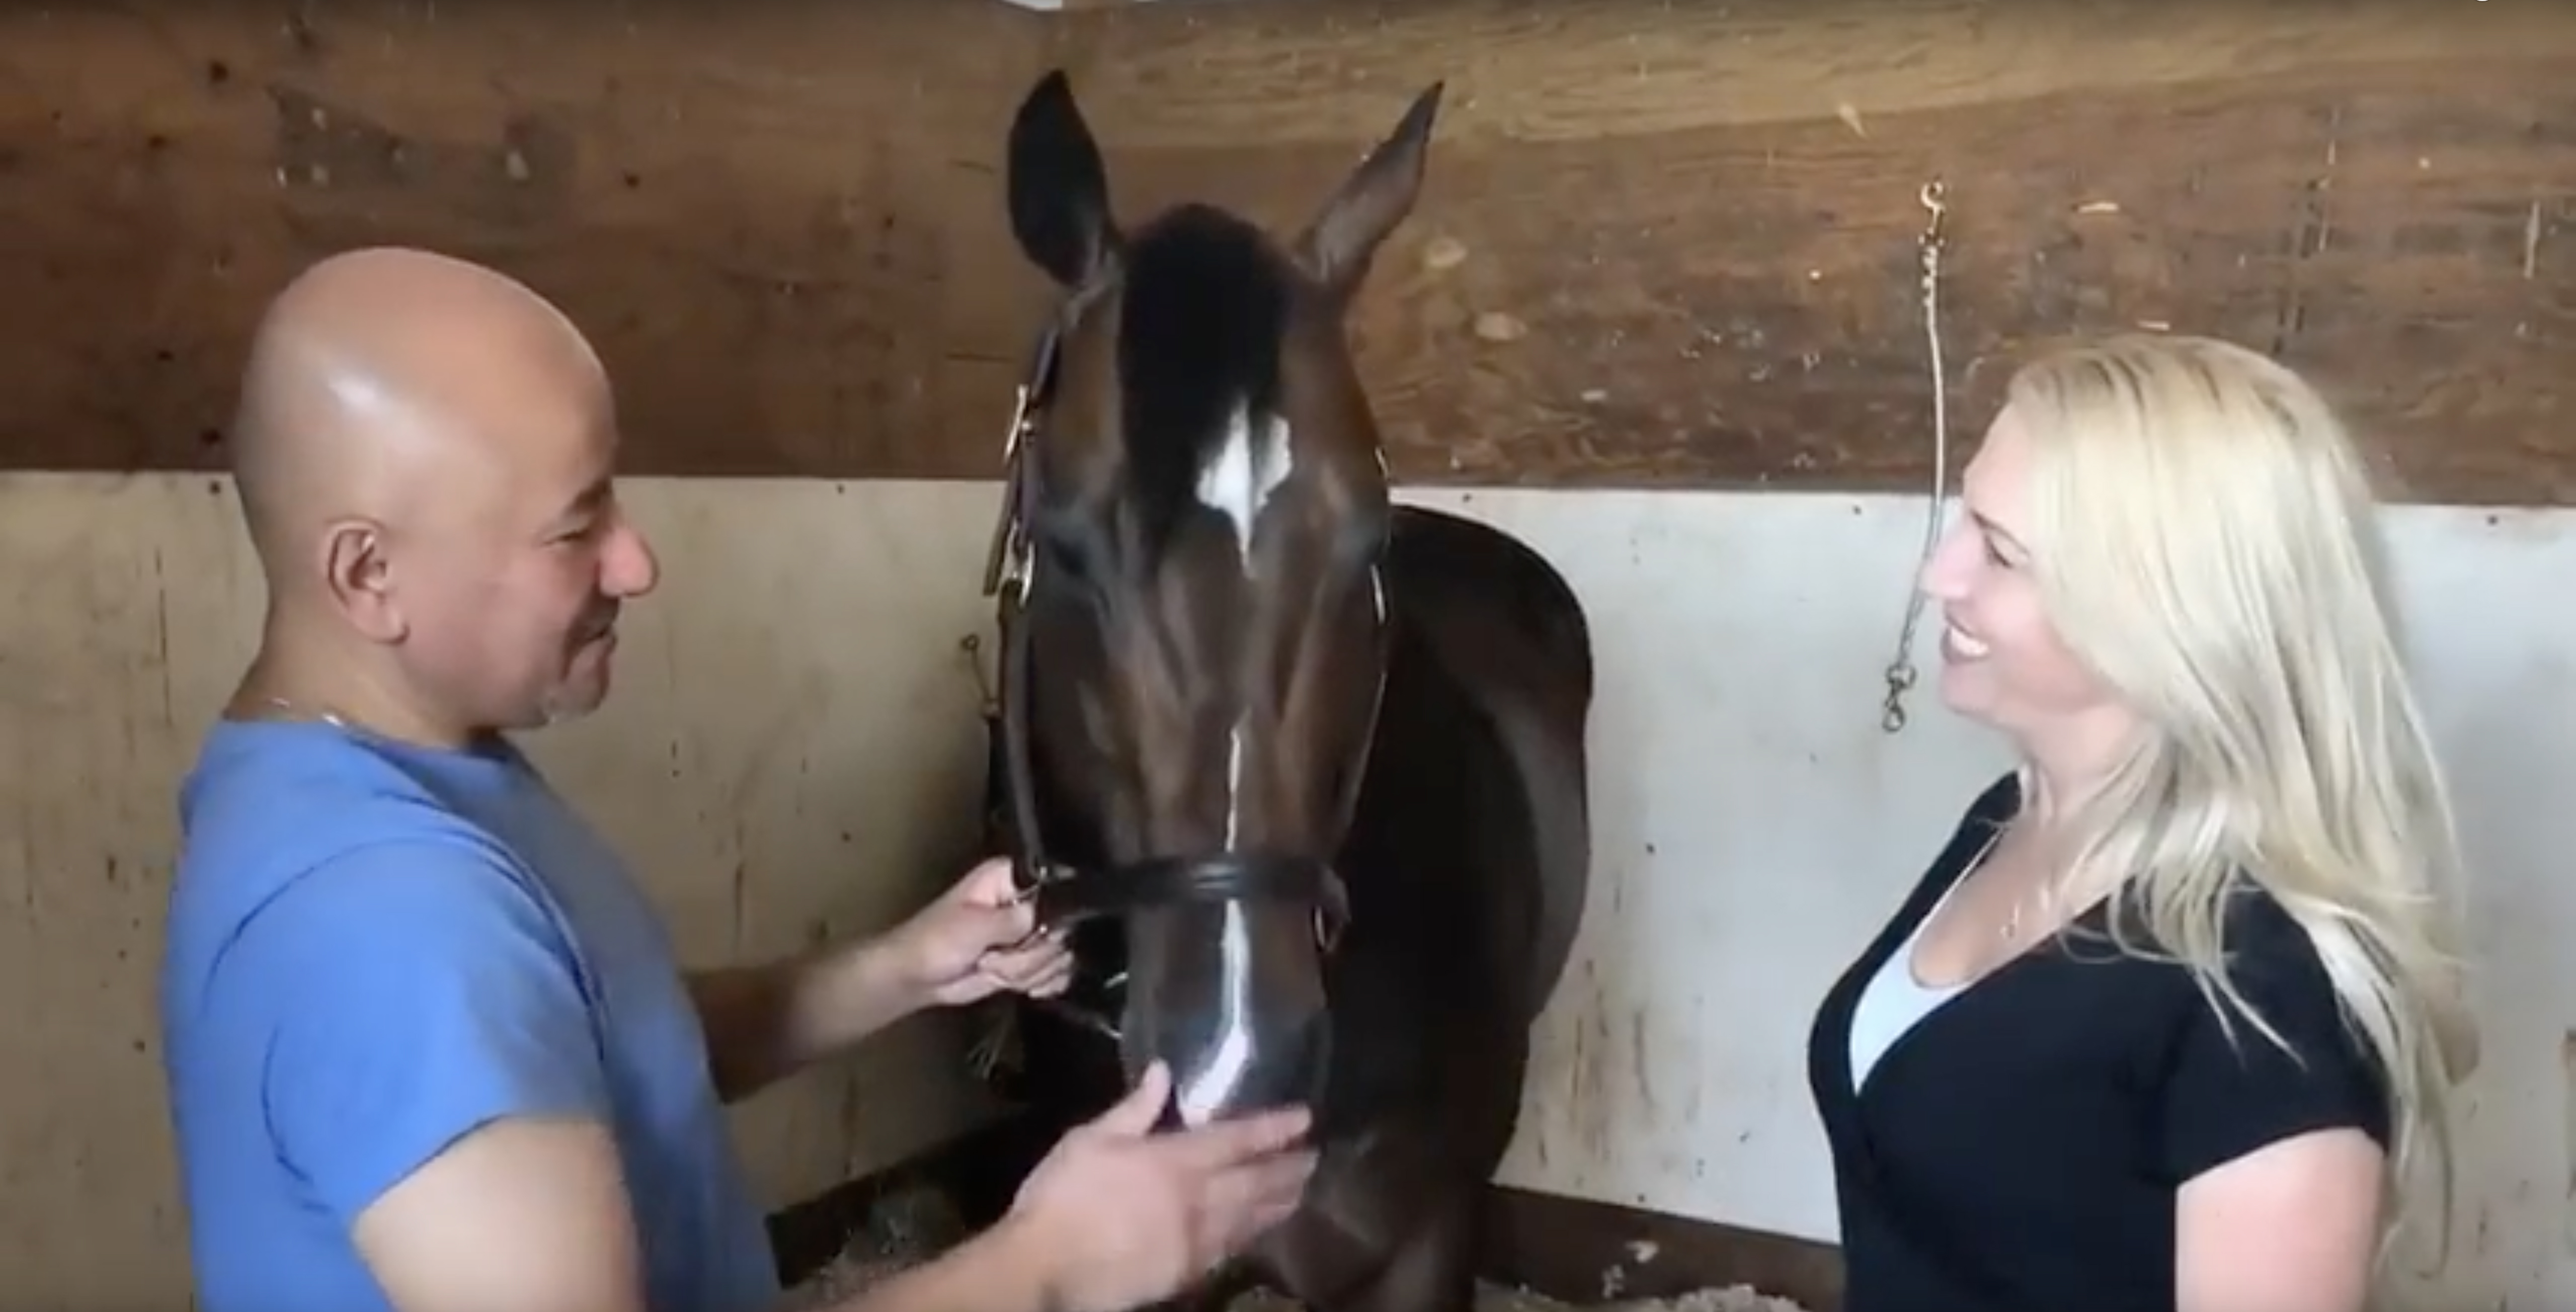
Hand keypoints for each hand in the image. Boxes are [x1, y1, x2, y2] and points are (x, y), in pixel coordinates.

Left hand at [888, 856, 1073, 1007]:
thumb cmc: (933, 942)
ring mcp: (1028, 933)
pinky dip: (1041, 982)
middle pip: (1062, 928)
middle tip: (994, 955)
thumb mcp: (974, 926)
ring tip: (992, 966)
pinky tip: (1017, 984)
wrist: (916, 977)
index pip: (1057, 888)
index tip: (1028, 934)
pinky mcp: (1028, 959)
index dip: (1050, 915)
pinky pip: (1057, 972)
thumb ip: (1016, 920)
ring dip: (1026, 970)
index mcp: (1010, 879)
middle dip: (1031, 953)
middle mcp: (1024, 902)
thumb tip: (1051, 919)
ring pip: (1059, 955)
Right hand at [1002, 1062, 1316, 1311]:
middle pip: (1256, 1181)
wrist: (1046, 1268)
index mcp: (1175, 1160)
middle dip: (1289, 1168)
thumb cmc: (1062, 1196)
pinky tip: (1256, 1232)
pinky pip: (1230, 1250)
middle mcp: (1198, 1200)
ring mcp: (1196, 1241)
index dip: (1275, 1127)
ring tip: (1301, 1192)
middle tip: (1315, 1157)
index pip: (1239, 1139)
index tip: (1305, 1117)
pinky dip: (1250, 1236)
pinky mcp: (1186, 1274)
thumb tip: (1164, 1073)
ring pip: (1251, 1219)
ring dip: (1280, 1203)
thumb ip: (1134, 1109)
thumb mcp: (1090, 1139)